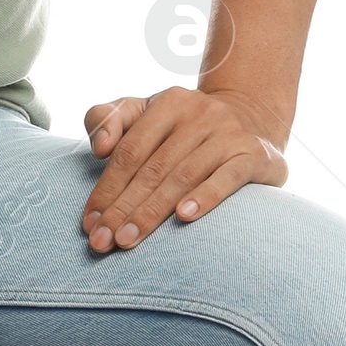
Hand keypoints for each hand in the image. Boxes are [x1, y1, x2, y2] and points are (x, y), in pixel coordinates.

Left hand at [81, 87, 287, 251]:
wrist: (254, 117)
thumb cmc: (185, 125)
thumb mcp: (146, 112)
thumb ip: (110, 119)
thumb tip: (100, 147)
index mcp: (169, 103)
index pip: (130, 150)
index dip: (107, 187)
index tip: (90, 222)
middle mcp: (200, 114)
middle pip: (153, 167)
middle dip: (123, 208)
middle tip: (103, 242)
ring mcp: (230, 133)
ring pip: (184, 176)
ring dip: (152, 211)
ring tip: (128, 239)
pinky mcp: (256, 155)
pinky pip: (228, 177)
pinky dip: (205, 197)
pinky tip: (184, 217)